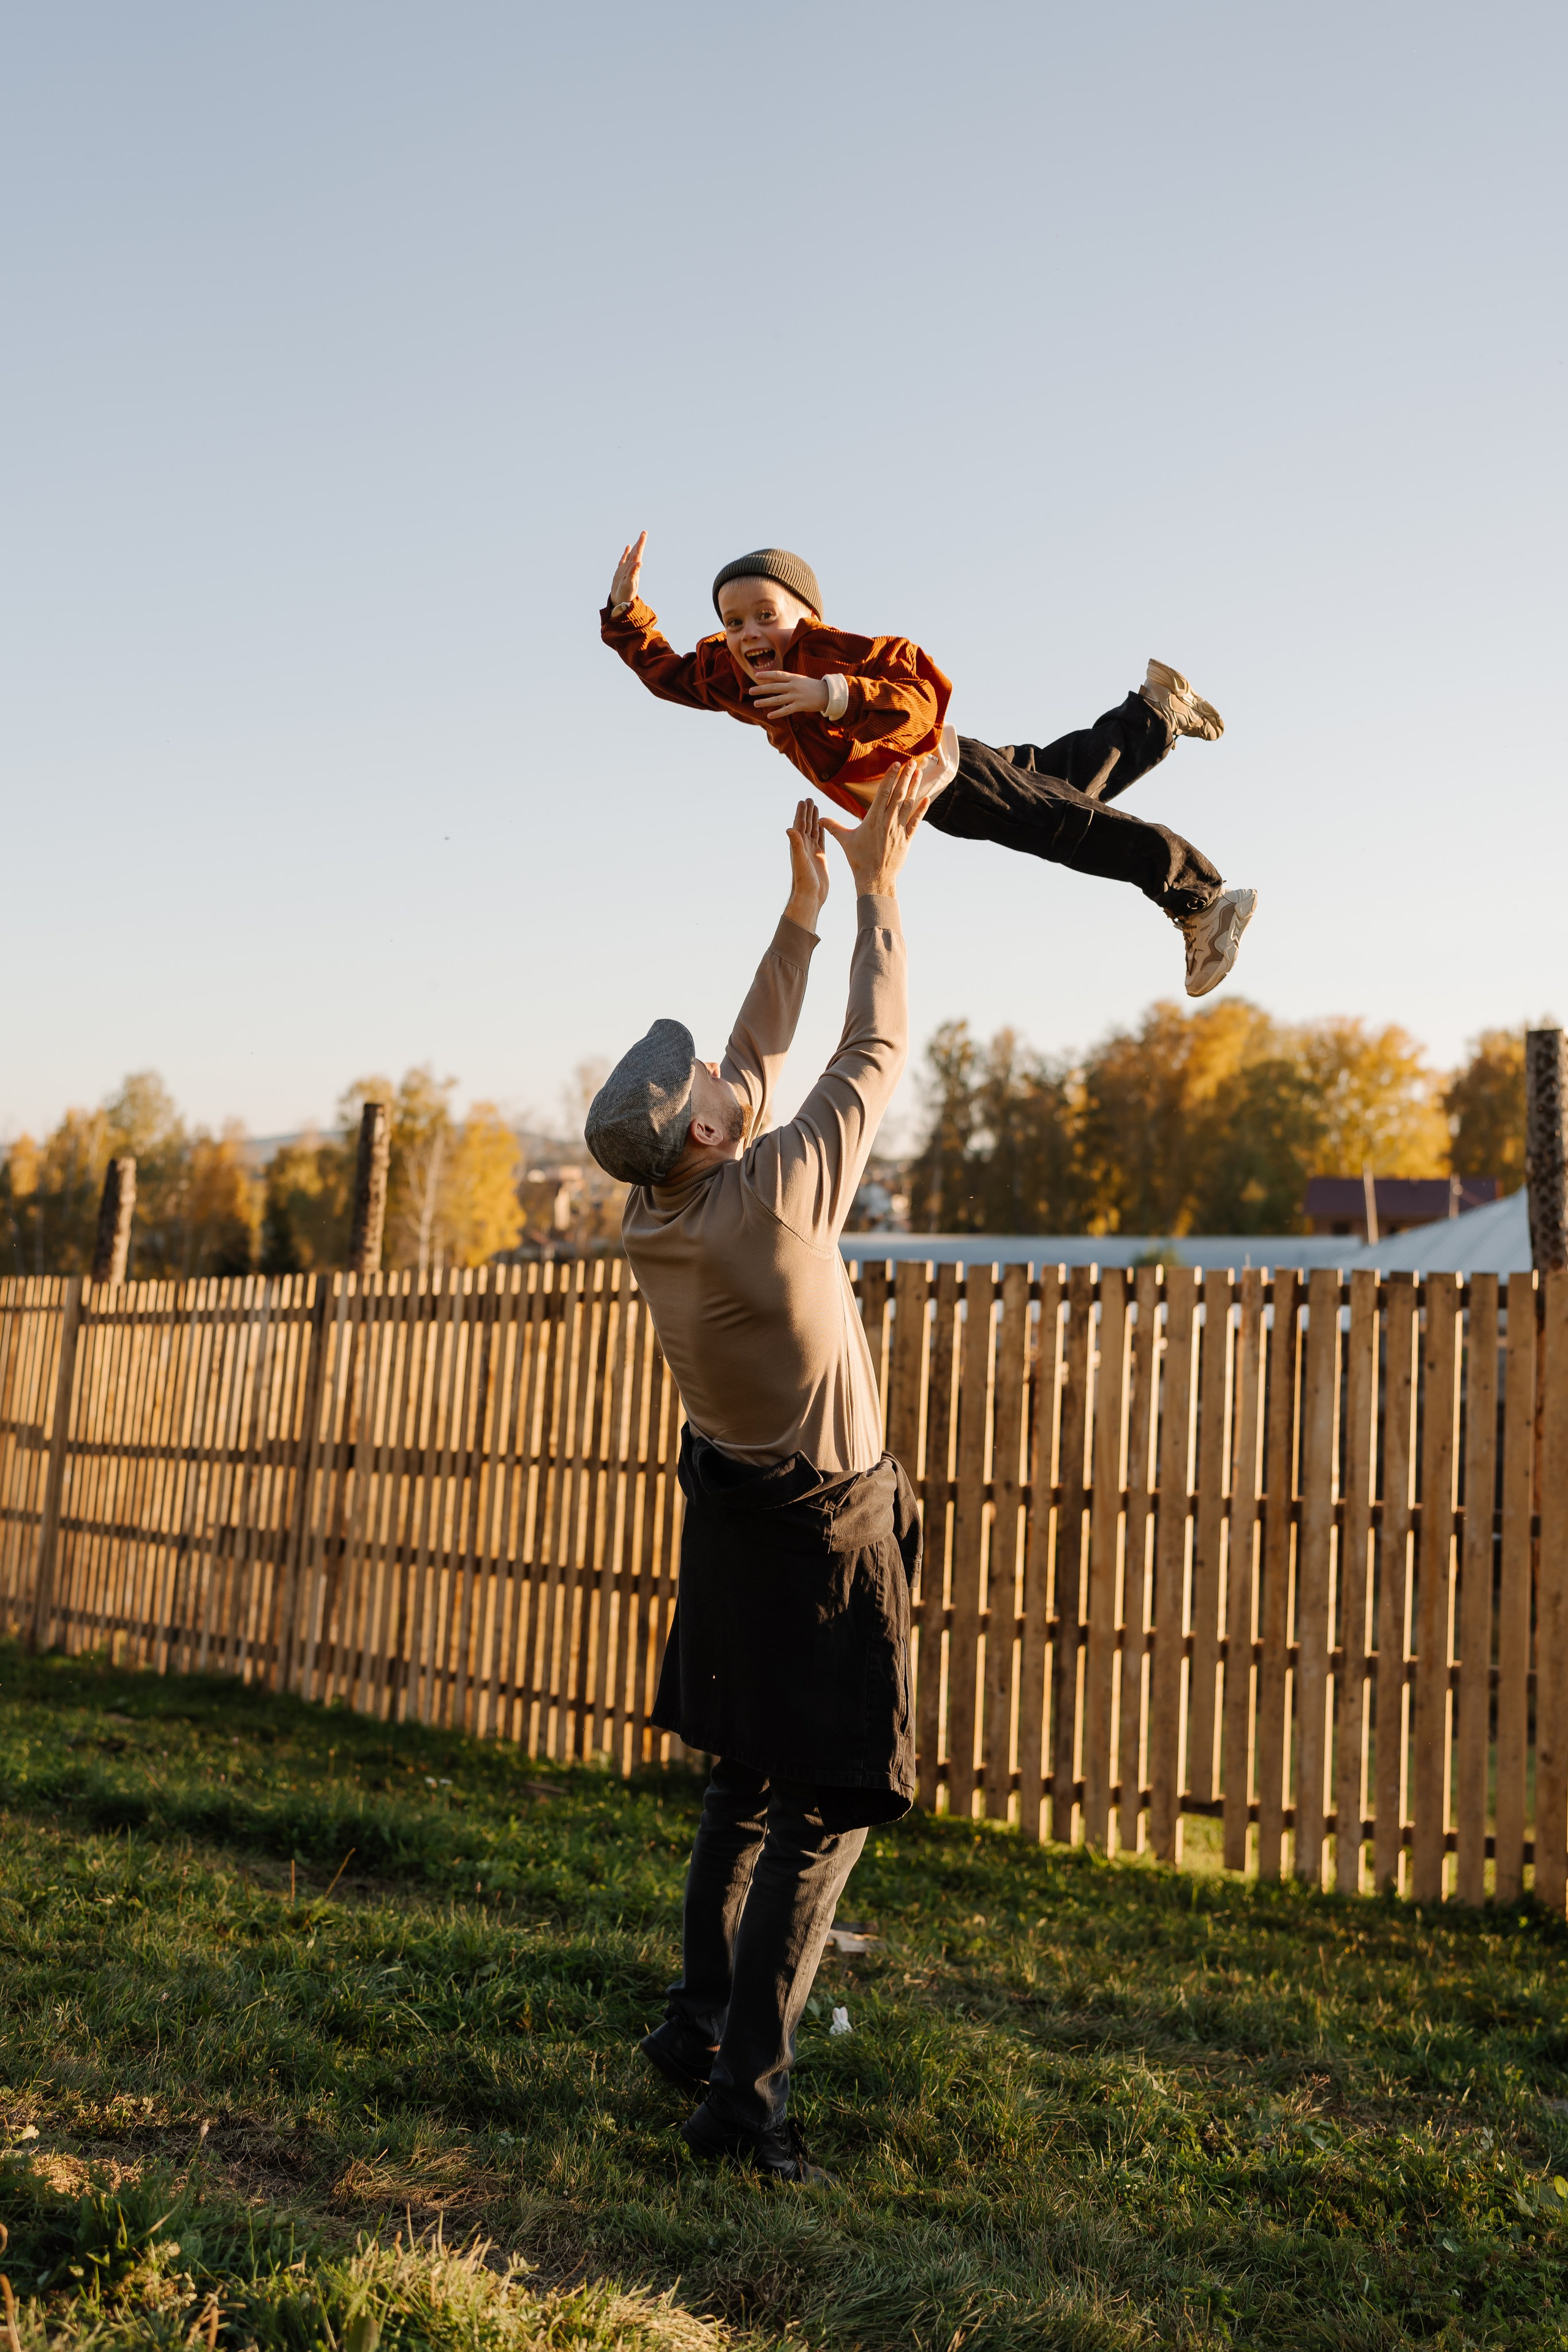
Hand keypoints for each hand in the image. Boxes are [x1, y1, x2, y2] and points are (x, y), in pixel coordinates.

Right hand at [608, 530, 645, 609]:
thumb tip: (640, 562)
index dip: (641, 543)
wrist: (620, 602)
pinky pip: (624, 559)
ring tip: (638, 539)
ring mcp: (626, 569)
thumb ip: (633, 573)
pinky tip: (628, 548)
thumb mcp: (629, 584)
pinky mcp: (621, 572)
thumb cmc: (625, 594)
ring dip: (635, 547)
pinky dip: (626, 553)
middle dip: (640, 542)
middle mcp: (631, 567)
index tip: (644, 534)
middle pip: (636, 552)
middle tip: (644, 532)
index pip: (638, 553)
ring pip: (631, 554)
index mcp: (634, 569)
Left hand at [749, 671, 829, 718]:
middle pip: (774, 687)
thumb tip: (776, 684)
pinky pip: (786, 710)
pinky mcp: (800, 705)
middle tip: (750, 691)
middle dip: (761, 689)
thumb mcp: (801, 680)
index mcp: (794, 678)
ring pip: (778, 699)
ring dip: (765, 701)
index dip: (766, 675)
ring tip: (755, 703)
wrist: (828, 694)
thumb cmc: (813, 687)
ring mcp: (796, 696)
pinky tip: (769, 715)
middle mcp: (793, 686)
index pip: (777, 675)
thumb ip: (789, 682)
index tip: (756, 675)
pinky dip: (777, 713)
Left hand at [784, 799, 829, 928]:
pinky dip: (821, 831)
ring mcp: (812, 851)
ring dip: (814, 819)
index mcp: (798, 846)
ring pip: (813, 831)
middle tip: (809, 799)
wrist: (811, 895)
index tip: (803, 801)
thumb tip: (789, 829)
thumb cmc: (804, 880)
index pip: (799, 825)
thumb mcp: (800, 860)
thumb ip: (796, 844)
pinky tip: (822, 825)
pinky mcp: (820, 857)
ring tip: (815, 807)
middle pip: (806, 825)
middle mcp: (804, 847)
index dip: (801, 813)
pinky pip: (820, 840)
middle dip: (808, 812)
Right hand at [822, 761, 928, 896]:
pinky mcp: (907, 839)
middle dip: (906, 777)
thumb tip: (820, 819)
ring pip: (908, 804)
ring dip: (915, 787)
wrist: (875, 878)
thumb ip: (834, 827)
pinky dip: (922, 810)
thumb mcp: (845, 841)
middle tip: (913, 762)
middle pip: (899, 794)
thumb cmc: (859, 860)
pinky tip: (927, 798)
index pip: (883, 793)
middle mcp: (888, 821)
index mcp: (873, 819)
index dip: (890, 777)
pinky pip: (916, 821)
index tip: (896, 764)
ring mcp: (899, 830)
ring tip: (919, 773)